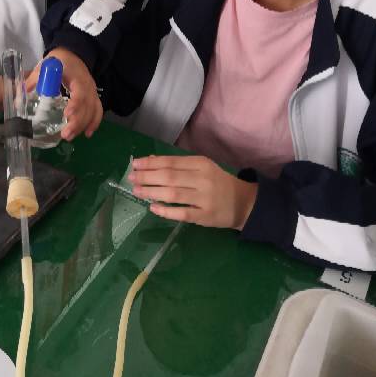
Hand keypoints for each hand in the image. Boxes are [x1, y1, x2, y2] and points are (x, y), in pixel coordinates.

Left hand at [26, 47, 102, 140]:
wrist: (73, 54)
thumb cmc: (59, 60)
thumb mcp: (45, 66)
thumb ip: (33, 81)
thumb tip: (19, 97)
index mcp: (77, 77)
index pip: (80, 92)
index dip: (75, 105)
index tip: (66, 115)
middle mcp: (88, 85)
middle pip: (87, 106)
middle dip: (77, 122)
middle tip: (65, 134)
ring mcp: (92, 91)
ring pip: (93, 110)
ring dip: (83, 125)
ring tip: (69, 137)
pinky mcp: (93, 96)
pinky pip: (97, 110)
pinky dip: (94, 122)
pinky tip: (87, 133)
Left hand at [128, 154, 257, 230]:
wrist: (244, 203)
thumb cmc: (217, 182)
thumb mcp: (201, 168)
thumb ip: (178, 164)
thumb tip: (150, 161)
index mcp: (201, 163)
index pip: (171, 162)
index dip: (151, 163)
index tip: (135, 164)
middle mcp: (202, 179)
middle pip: (169, 176)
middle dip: (147, 177)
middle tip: (131, 178)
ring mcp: (204, 198)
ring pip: (173, 194)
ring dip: (152, 192)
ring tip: (137, 191)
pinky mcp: (206, 216)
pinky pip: (182, 213)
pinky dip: (166, 211)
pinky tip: (153, 208)